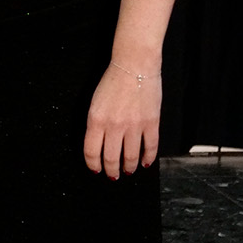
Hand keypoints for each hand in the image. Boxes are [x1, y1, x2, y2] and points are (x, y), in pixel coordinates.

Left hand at [83, 62, 161, 178]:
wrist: (134, 66)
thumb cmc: (112, 81)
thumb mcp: (95, 103)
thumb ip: (96, 123)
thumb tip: (98, 143)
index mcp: (96, 120)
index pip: (92, 151)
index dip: (93, 164)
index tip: (95, 170)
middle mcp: (114, 126)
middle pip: (111, 158)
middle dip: (111, 171)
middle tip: (112, 176)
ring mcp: (134, 126)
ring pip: (130, 157)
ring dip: (128, 167)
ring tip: (128, 171)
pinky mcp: (151, 123)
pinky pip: (150, 147)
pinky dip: (148, 158)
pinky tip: (145, 163)